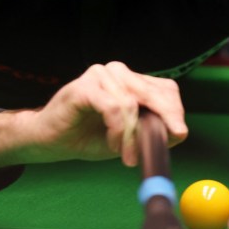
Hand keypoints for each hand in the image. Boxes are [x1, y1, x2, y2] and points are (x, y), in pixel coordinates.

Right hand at [0, 62, 187, 170]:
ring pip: (132, 102)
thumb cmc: (86, 137)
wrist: (49, 142)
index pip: (165, 89)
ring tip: (126, 156)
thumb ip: (149, 132)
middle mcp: (117, 72)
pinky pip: (113, 107)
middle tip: (164, 146)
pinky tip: (114, 147)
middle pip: (153, 92)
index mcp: (130, 81)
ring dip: (133, 134)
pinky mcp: (83, 86)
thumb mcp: (127, 137)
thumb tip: (179, 132)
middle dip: (163, 121)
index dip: (174, 111)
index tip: (179, 135)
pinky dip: (118, 131)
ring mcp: (99, 75)